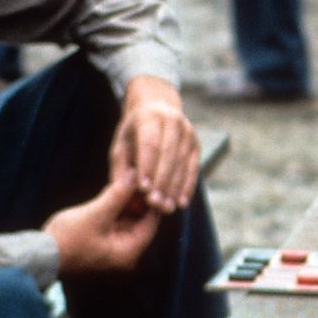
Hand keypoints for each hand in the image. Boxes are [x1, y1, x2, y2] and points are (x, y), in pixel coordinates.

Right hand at [43, 169, 160, 276]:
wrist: (39, 255)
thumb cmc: (67, 239)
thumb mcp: (96, 214)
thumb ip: (118, 194)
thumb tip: (136, 174)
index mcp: (129, 252)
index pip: (152, 222)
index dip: (154, 198)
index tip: (154, 177)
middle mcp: (125, 252)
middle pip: (141, 220)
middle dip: (141, 196)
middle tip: (143, 173)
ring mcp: (113, 246)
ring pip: (129, 218)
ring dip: (129, 199)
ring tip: (132, 175)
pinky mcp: (101, 239)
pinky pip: (116, 219)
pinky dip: (117, 204)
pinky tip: (119, 184)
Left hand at [109, 75, 199, 213]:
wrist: (157, 108)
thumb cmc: (133, 132)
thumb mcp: (121, 144)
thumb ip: (120, 168)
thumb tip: (123, 192)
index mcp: (150, 116)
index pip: (150, 143)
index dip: (148, 166)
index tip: (142, 189)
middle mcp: (172, 121)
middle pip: (168, 154)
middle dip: (161, 181)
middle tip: (154, 203)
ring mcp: (188, 132)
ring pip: (182, 163)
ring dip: (174, 187)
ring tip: (166, 208)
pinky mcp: (196, 145)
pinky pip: (193, 168)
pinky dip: (187, 186)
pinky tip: (181, 203)